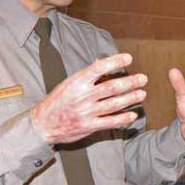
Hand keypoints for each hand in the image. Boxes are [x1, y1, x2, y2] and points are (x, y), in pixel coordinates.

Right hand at [31, 53, 146, 144]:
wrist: (42, 124)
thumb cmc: (57, 102)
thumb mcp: (68, 84)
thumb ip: (86, 75)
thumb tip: (101, 61)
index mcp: (76, 82)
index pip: (98, 68)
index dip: (115, 62)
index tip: (128, 58)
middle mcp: (83, 96)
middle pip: (111, 87)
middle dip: (129, 82)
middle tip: (143, 78)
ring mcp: (86, 112)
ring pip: (113, 104)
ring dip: (130, 98)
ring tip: (142, 93)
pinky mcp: (88, 126)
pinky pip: (109, 122)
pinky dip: (122, 118)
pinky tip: (132, 114)